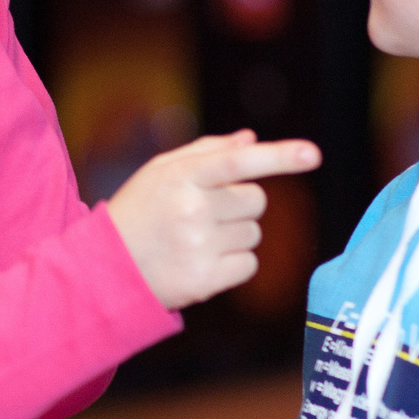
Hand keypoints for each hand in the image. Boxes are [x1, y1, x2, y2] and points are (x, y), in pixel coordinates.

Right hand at [104, 130, 319, 310]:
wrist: (105, 268)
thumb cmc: (137, 211)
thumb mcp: (159, 172)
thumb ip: (206, 151)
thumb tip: (250, 139)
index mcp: (180, 176)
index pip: (238, 162)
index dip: (278, 156)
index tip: (312, 154)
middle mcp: (191, 209)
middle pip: (256, 201)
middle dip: (240, 205)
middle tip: (202, 214)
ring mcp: (199, 246)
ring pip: (255, 234)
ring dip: (235, 235)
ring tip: (195, 239)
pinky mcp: (206, 280)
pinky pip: (250, 265)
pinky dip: (234, 264)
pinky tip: (202, 261)